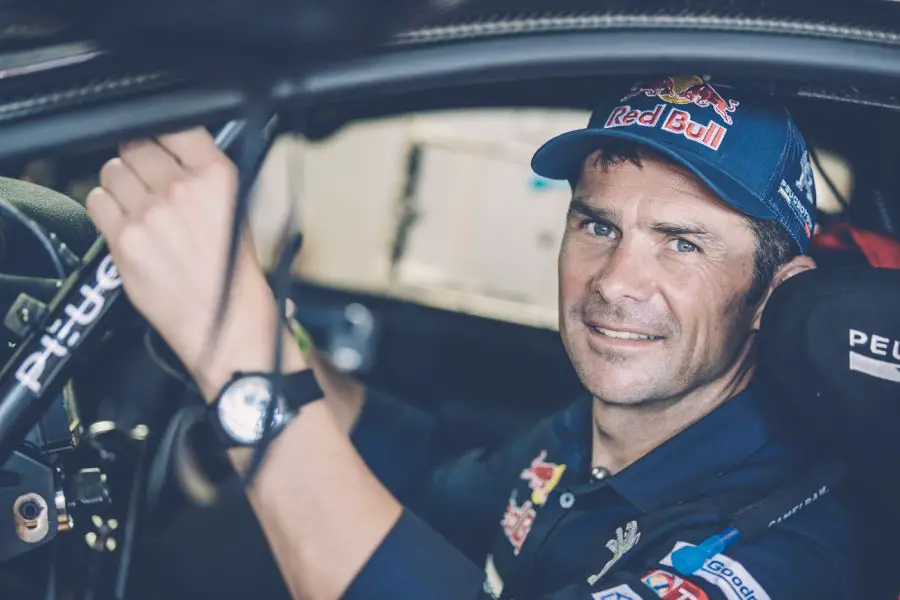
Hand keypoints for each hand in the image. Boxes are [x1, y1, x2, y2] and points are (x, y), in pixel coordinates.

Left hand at [86, 127, 302, 396]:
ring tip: (139, 206)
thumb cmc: (231, 269)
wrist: (223, 320)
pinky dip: (107, 209)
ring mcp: (150, 214)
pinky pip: (97, 201)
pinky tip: (127, 223)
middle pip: (135, 145)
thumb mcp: (236, 206)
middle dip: (139, 161)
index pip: (172, 125)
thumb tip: (168, 143)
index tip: (158, 143)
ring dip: (120, 184)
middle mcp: (182, 189)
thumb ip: (203, 170)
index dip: (160, 134)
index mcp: (217, 175)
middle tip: (148, 182)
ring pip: (111, 171)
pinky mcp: (125, 239)